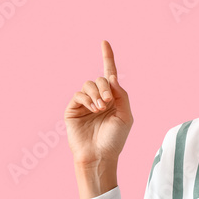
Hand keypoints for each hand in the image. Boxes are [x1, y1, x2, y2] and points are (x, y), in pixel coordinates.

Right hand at [64, 40, 132, 164]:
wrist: (100, 155)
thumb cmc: (115, 139)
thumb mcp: (126, 116)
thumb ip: (121, 95)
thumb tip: (112, 77)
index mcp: (113, 99)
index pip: (110, 74)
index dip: (107, 57)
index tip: (104, 42)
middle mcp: (99, 98)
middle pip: (101, 79)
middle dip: (105, 87)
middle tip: (108, 102)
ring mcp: (85, 103)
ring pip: (89, 84)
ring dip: (96, 93)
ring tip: (101, 108)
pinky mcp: (73, 109)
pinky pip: (79, 94)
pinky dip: (87, 99)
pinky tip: (93, 108)